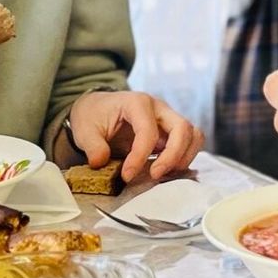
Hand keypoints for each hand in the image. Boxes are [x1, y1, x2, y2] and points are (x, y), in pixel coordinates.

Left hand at [65, 90, 203, 182]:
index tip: (127, 175)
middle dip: (173, 156)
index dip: (140, 156)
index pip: (148, 130)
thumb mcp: (84, 129)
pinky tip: (167, 171)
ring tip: (164, 174)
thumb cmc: (94, 115)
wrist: (98, 108)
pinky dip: (184, 158)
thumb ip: (93, 146)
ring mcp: (167, 118)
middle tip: (155, 175)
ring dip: (184, 157)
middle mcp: (158, 108)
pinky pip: (189, 143)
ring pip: (193, 135)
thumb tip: (101, 163)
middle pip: (183, 128)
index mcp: (137, 102)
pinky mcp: (171, 131)